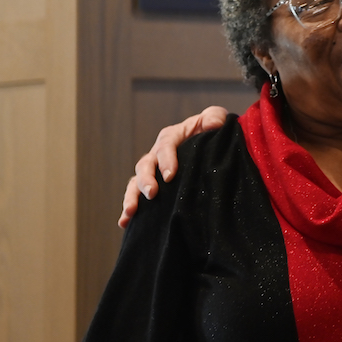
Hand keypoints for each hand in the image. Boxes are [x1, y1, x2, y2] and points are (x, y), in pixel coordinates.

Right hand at [118, 106, 229, 227]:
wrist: (212, 148)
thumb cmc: (212, 131)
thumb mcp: (215, 119)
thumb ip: (215, 117)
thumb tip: (214, 124)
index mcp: (171, 137)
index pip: (166, 145)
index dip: (166, 159)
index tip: (170, 176)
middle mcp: (157, 154)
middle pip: (146, 165)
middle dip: (146, 180)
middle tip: (152, 193)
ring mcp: (152, 171)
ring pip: (135, 182)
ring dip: (132, 196)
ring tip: (131, 211)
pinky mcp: (153, 187)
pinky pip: (136, 197)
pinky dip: (129, 210)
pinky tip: (125, 223)